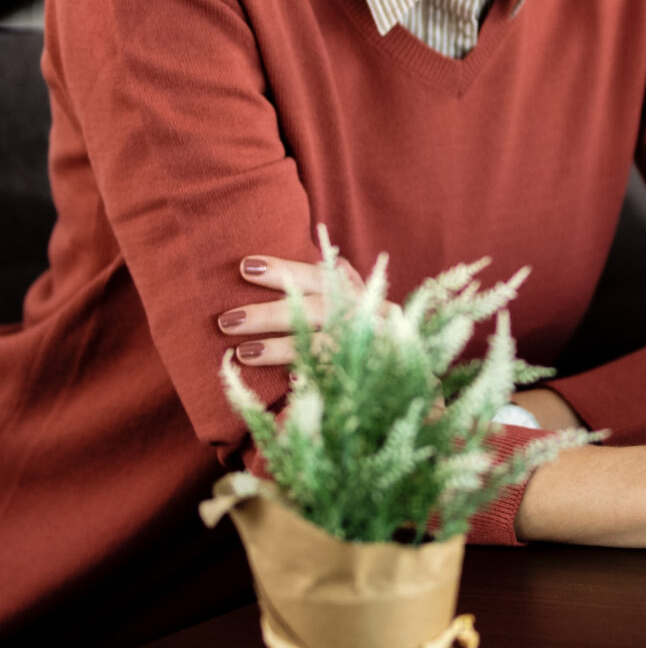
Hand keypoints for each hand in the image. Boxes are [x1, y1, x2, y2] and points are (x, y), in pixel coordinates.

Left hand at [217, 251, 365, 367]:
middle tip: (227, 320)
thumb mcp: (348, 304)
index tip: (246, 267)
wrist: (415, 372)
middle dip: (269, 313)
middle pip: (318, 308)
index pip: (319, 274)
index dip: (283, 270)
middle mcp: (370, 313)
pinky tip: (282, 380)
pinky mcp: (374, 373)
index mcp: (358, 292)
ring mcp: (374, 342)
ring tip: (241, 351)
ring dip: (279, 346)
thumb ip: (318, 291)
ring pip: (324, 342)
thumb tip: (256, 274)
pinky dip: (307, 376)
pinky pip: (336, 375)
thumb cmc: (364, 333)